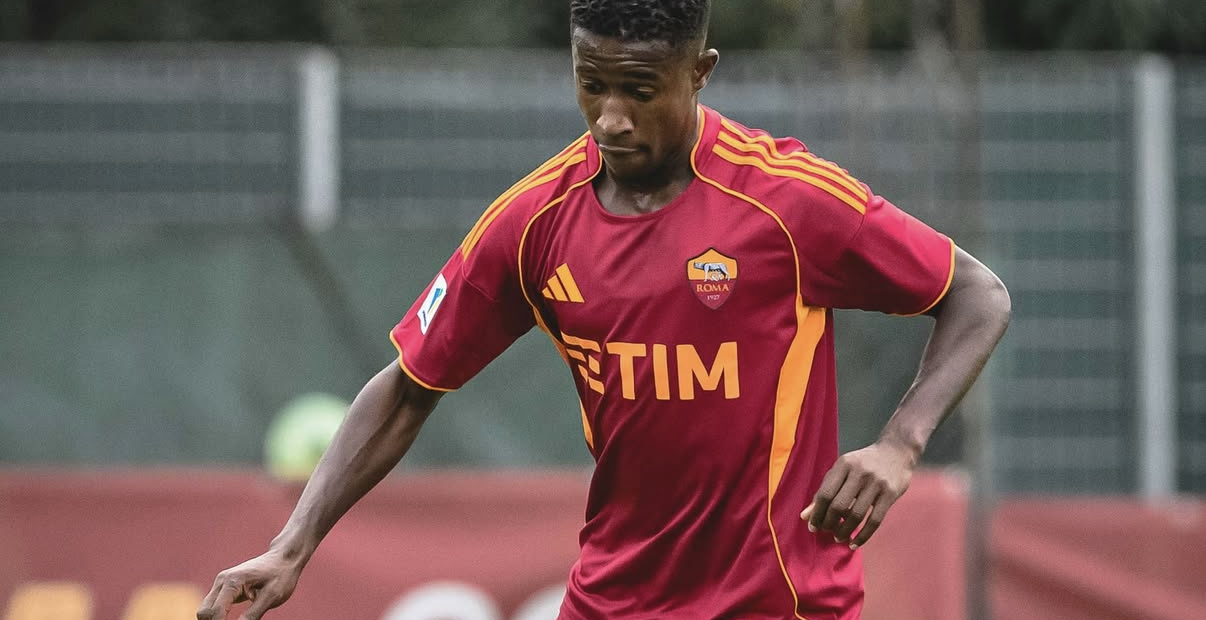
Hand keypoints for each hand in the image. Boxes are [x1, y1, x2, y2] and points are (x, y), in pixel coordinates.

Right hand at [197, 549, 303, 619]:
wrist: (284, 558)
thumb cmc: (281, 575)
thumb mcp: (272, 597)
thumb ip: (253, 614)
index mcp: (233, 581)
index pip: (216, 612)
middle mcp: (223, 580)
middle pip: (204, 612)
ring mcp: (222, 582)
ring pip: (206, 609)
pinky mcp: (225, 587)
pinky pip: (214, 606)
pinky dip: (219, 616)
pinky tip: (233, 619)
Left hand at [799, 440, 916, 548]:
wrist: (897, 450)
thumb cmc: (863, 463)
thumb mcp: (842, 470)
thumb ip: (824, 490)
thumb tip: (805, 516)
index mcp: (844, 464)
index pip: (825, 494)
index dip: (816, 513)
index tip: (812, 526)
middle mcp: (859, 472)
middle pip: (839, 505)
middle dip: (829, 523)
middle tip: (826, 532)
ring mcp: (876, 483)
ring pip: (856, 515)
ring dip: (844, 531)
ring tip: (839, 537)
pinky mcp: (890, 494)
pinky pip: (875, 521)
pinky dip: (863, 536)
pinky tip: (854, 543)